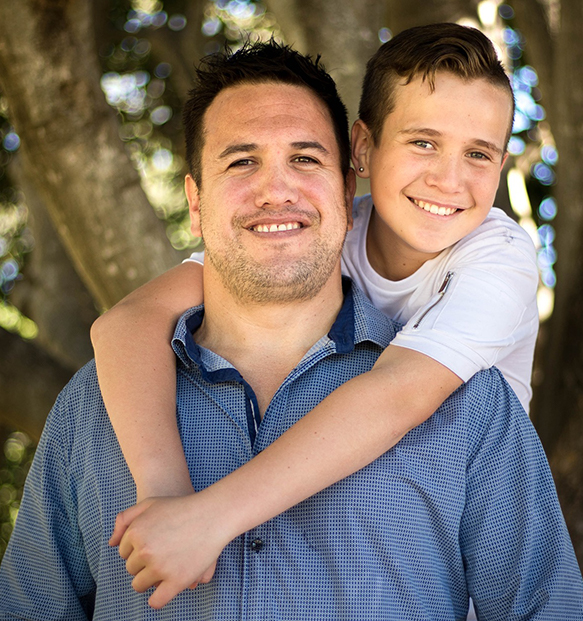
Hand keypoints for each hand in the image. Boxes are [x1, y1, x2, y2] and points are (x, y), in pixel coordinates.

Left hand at [111, 494, 228, 608]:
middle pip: (131, 568)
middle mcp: (145, 551)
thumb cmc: (181, 507)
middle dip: (143, 563)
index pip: (124, 552)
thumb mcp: (150, 503)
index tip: (154, 542)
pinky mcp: (176, 581)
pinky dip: (156, 599)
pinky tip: (164, 589)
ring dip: (149, 579)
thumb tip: (111, 544)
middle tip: (162, 552)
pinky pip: (156, 601)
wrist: (212, 513)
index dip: (138, 548)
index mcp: (135, 533)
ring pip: (140, 584)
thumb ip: (125, 519)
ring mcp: (160, 567)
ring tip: (164, 567)